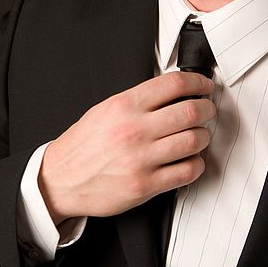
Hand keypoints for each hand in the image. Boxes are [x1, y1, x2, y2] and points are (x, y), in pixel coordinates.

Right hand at [38, 72, 214, 223]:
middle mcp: (135, 129)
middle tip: (207, 110)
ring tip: (199, 135)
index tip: (205, 86)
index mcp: (125, 105)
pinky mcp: (145, 185)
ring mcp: (141, 158)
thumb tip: (175, 92)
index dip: (198, 82)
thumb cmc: (84, 144)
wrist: (60, 180)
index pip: (174, 84)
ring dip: (203, 136)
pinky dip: (197, 164)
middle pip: (190, 111)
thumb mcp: (106, 109)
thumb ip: (139, 100)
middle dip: (207, 108)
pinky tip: (191, 160)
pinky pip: (187, 172)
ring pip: (194, 140)